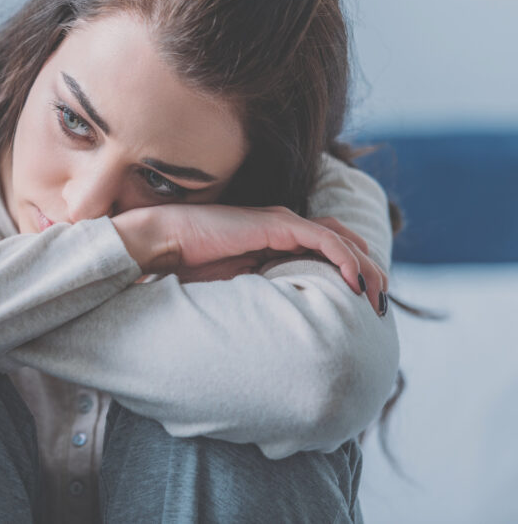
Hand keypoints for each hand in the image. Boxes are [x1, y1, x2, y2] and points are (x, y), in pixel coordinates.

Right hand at [113, 204, 386, 312]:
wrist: (165, 242)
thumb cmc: (190, 265)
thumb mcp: (239, 286)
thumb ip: (266, 293)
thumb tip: (287, 326)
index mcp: (276, 240)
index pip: (329, 248)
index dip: (353, 271)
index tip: (366, 304)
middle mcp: (285, 226)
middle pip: (343, 241)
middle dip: (369, 270)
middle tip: (382, 302)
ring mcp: (281, 221)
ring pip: (341, 239)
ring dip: (365, 266)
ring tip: (377, 294)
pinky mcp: (275, 223)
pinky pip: (322, 239)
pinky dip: (344, 258)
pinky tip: (354, 280)